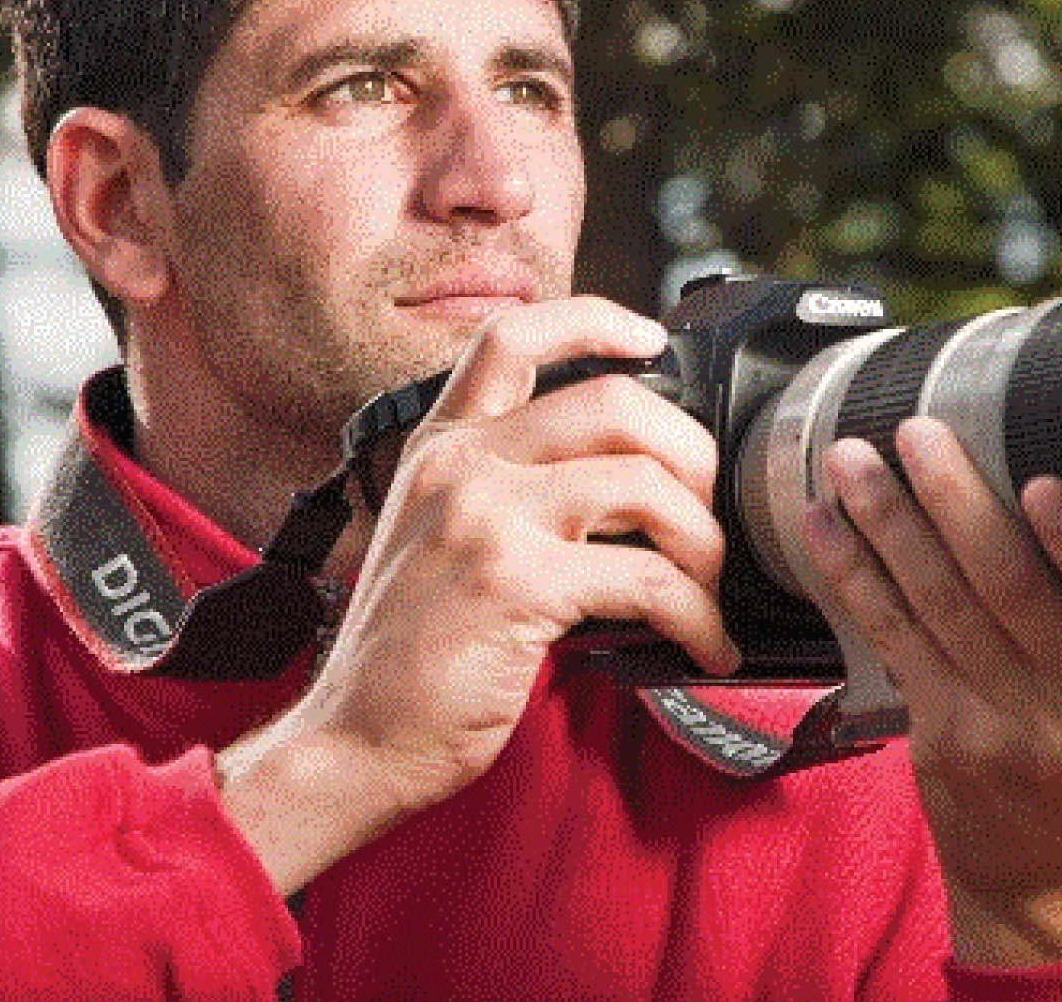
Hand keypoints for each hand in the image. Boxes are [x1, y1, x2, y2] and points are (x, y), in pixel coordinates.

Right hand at [218, 297, 737, 895]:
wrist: (352, 741)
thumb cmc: (407, 658)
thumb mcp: (437, 537)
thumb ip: (504, 489)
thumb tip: (621, 476)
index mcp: (441, 446)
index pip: (514, 337)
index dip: (594, 319)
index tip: (652, 337)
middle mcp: (459, 465)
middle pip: (613, 401)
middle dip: (690, 452)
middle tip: (707, 509)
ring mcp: (484, 518)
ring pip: (645, 483)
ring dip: (703, 542)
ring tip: (709, 589)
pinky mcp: (515, 582)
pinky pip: (648, 579)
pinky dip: (697, 617)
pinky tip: (703, 647)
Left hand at [803, 417, 1061, 967]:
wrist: (1054, 872)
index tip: (1040, 480)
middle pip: (1013, 588)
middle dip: (956, 500)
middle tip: (917, 431)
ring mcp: (1013, 729)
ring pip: (938, 604)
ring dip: (887, 523)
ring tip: (853, 460)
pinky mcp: (943, 739)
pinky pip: (892, 637)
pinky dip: (854, 574)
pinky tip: (824, 525)